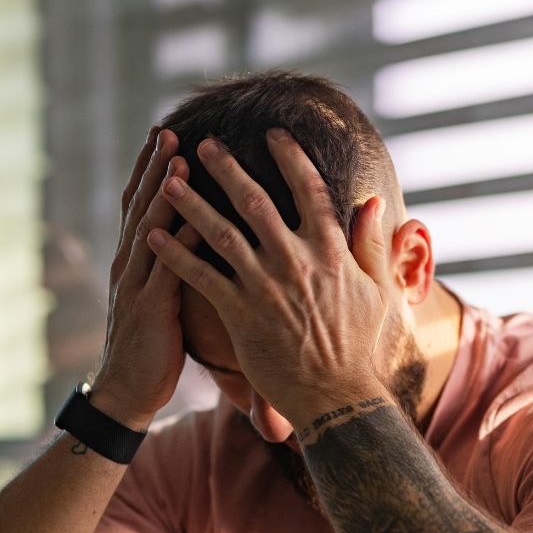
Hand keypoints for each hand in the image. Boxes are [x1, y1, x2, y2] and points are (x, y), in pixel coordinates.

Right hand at [93, 128, 196, 429]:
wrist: (127, 393)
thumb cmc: (153, 347)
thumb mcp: (161, 300)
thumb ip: (173, 268)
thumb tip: (194, 240)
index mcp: (134, 262)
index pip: (140, 206)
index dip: (148, 171)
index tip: (164, 135)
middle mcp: (130, 266)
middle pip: (140, 206)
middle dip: (153, 167)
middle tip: (168, 130)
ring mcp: (137, 285)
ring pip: (150, 228)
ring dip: (164, 192)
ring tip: (179, 158)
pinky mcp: (151, 309)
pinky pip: (168, 268)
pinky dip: (181, 241)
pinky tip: (197, 219)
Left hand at [145, 129, 389, 428]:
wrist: (338, 398)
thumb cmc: (361, 347)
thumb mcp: (379, 292)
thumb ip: (373, 245)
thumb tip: (374, 204)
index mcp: (331, 252)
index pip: (310, 191)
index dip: (291, 158)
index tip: (274, 134)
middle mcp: (295, 261)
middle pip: (255, 201)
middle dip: (226, 168)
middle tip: (204, 144)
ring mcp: (264, 286)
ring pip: (220, 232)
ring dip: (190, 203)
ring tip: (167, 181)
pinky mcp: (239, 314)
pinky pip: (200, 277)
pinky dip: (175, 255)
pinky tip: (153, 237)